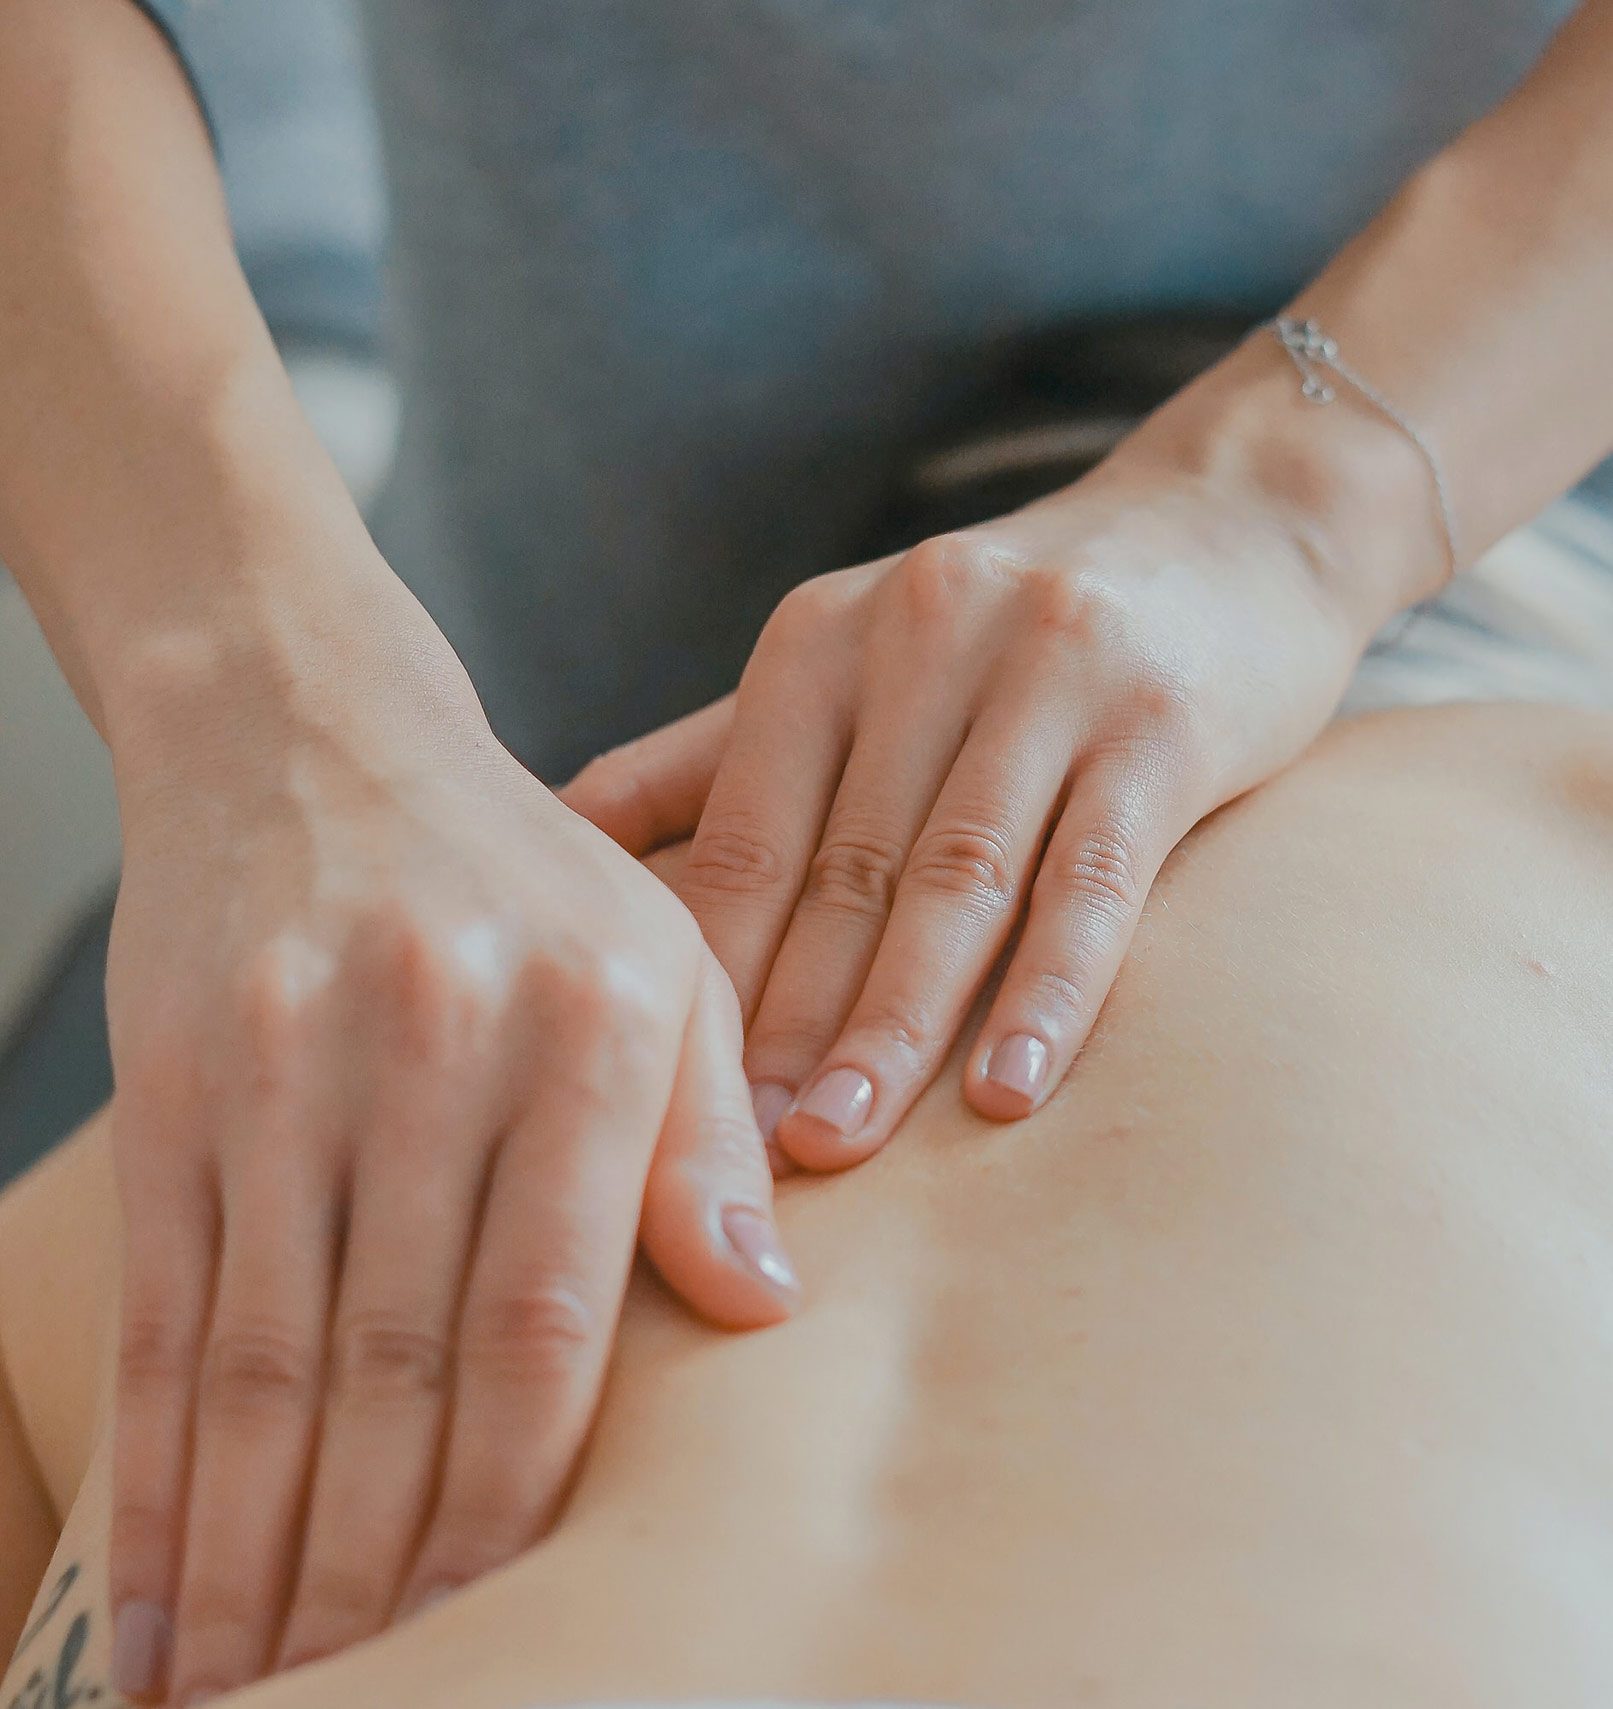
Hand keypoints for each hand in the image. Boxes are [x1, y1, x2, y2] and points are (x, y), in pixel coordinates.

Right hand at [103, 628, 797, 1703]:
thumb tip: (760, 1309)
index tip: (508, 1621)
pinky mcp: (176, 1078)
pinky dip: (157, 1475)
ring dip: (257, 1556)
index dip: (519, 1494)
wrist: (313, 730)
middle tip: (372, 1707)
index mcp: (593, 1024)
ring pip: (267, 1361)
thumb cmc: (523, 873)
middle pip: (400, 1362)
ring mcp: (289, 1060)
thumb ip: (709, 1135)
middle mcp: (438, 1042)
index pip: (551, 1316)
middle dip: (380, 1565)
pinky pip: (166, 1310)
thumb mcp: (663, 960)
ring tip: (258, 1696)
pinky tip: (157, 1600)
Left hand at [563, 356, 1431, 1168]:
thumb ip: (713, 752)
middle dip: (785, 1024)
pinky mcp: (1162, 719)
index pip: (746, 835)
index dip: (706, 975)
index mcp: (822, 640)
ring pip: (957, 879)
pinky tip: (1009, 1090)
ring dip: (894, 1024)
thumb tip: (563, 835)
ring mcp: (1049, 672)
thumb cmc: (1008, 631)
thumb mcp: (850, 661)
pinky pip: (1094, 874)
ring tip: (841, 1143)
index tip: (666, 1104)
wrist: (1225, 524)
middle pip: (841, 869)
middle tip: (736, 1162)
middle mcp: (923, 636)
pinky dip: (1049, 989)